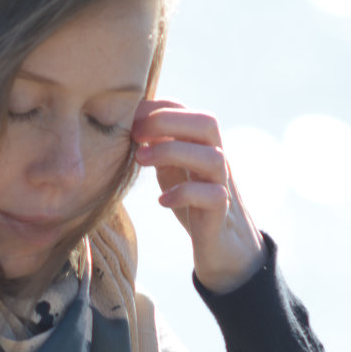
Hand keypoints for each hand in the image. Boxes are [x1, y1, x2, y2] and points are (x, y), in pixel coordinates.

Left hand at [131, 99, 265, 293]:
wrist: (223, 244)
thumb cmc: (193, 201)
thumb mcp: (172, 168)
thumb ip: (158, 147)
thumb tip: (127, 125)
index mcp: (200, 145)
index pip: (185, 110)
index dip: (155, 107)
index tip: (127, 119)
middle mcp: (216, 158)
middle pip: (207, 123)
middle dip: (167, 121)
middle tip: (134, 135)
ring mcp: (222, 184)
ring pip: (213, 157)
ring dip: (172, 152)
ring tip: (140, 161)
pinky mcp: (221, 213)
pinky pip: (213, 196)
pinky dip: (185, 194)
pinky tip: (162, 200)